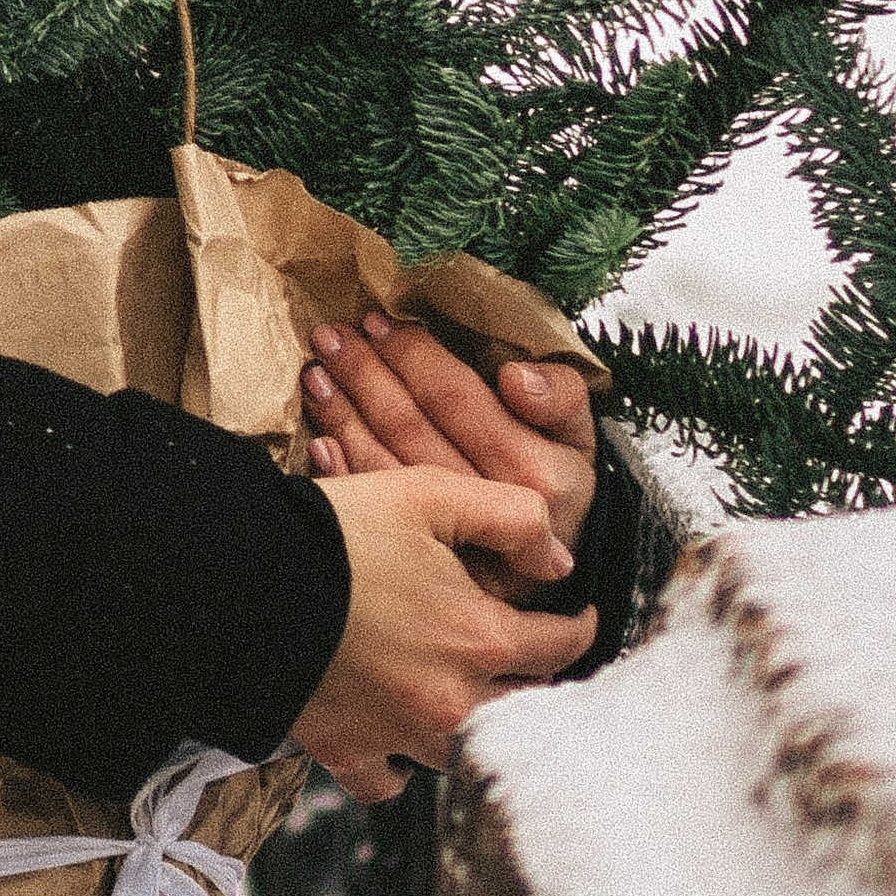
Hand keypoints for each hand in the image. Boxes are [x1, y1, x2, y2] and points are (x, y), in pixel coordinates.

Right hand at [287, 464, 593, 801]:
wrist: (245, 581)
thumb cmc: (338, 533)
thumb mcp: (430, 494)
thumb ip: (511, 518)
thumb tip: (559, 561)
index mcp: (481, 638)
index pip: (562, 645)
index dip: (580, 625)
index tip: (580, 617)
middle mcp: (453, 702)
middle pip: (526, 707)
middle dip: (536, 679)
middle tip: (532, 657)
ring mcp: (401, 737)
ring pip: (465, 748)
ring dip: (474, 723)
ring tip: (468, 693)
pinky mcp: (349, 754)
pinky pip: (390, 782)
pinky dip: (399, 764)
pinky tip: (399, 735)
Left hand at [303, 312, 597, 602]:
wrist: (562, 556)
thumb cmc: (561, 476)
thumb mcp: (579, 431)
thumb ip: (559, 397)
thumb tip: (515, 379)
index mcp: (535, 473)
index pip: (458, 400)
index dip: (414, 358)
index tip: (379, 323)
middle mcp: (492, 510)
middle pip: (412, 430)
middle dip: (366, 377)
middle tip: (330, 338)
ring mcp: (456, 547)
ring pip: (387, 468)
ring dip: (345, 418)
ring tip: (316, 376)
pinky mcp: (428, 572)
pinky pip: (377, 515)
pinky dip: (343, 474)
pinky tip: (319, 442)